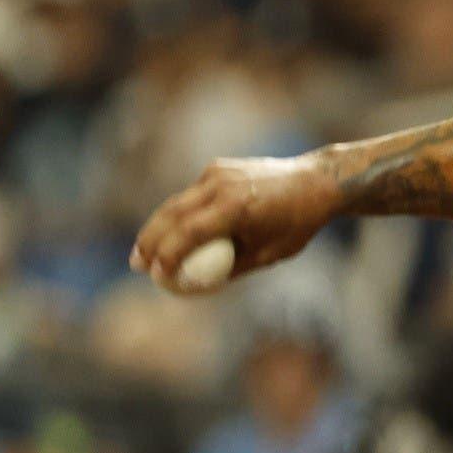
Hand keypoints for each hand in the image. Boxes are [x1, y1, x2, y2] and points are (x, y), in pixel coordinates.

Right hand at [128, 155, 337, 290]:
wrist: (315, 182)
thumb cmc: (296, 224)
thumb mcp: (267, 254)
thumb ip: (231, 268)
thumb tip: (195, 285)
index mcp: (236, 207)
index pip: (189, 232)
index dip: (168, 255)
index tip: (157, 276)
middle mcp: (221, 185)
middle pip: (172, 213)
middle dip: (150, 240)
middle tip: (137, 264)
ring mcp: (217, 172)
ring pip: (176, 202)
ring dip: (157, 226)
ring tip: (143, 251)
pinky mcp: (216, 168)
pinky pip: (191, 195)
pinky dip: (178, 213)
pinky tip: (170, 233)